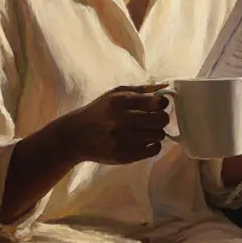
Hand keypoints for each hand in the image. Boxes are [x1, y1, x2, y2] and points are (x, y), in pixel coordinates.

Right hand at [56, 84, 170, 164]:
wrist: (74, 137)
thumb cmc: (98, 112)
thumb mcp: (115, 94)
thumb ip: (142, 89)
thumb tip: (166, 86)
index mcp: (120, 101)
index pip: (157, 102)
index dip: (162, 103)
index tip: (157, 105)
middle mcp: (122, 120)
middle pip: (161, 119)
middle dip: (161, 118)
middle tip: (154, 119)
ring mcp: (123, 140)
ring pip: (159, 135)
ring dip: (156, 132)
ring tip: (146, 130)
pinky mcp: (125, 156)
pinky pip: (154, 150)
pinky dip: (153, 145)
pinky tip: (144, 141)